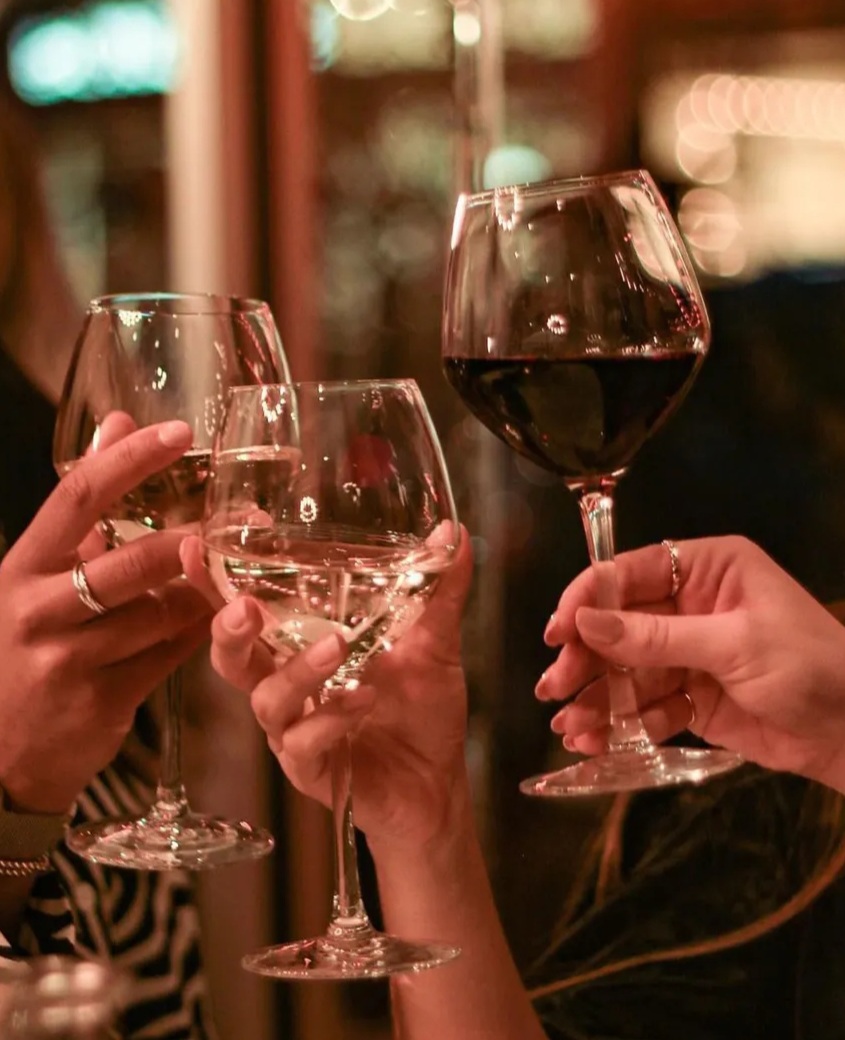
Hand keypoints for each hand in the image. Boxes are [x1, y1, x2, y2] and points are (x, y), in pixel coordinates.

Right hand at [0, 421, 211, 813]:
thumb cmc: (24, 646)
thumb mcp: (37, 576)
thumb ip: (82, 508)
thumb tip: (116, 425)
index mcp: (21, 569)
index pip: (77, 499)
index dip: (129, 461)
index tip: (178, 434)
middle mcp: (38, 611)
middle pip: (133, 561)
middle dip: (190, 542)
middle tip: (235, 524)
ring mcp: (69, 660)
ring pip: (161, 612)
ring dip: (200, 591)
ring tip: (227, 574)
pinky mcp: (102, 702)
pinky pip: (169, 656)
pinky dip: (198, 632)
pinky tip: (216, 617)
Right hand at [194, 530, 472, 852]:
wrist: (440, 784)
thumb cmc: (423, 710)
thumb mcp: (435, 642)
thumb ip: (438, 591)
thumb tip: (454, 533)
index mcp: (301, 648)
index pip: (247, 612)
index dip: (213, 584)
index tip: (194, 547)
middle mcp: (288, 687)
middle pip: (231, 658)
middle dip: (228, 630)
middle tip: (246, 607)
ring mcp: (294, 732)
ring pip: (267, 699)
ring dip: (299, 670)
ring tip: (337, 647)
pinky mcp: (311, 771)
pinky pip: (303, 743)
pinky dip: (331, 717)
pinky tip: (363, 699)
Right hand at [540, 535, 844, 790]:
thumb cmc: (808, 667)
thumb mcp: (733, 645)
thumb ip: (656, 637)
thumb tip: (585, 622)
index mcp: (707, 569)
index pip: (630, 573)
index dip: (588, 599)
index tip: (557, 633)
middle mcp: (691, 604)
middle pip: (619, 625)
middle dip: (586, 658)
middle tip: (554, 687)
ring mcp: (689, 652)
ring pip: (627, 670)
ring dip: (597, 698)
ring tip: (568, 727)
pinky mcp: (692, 697)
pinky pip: (646, 705)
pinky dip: (620, 723)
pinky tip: (593, 741)